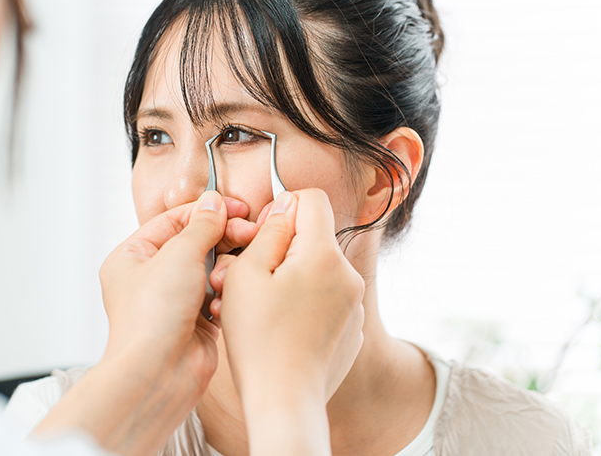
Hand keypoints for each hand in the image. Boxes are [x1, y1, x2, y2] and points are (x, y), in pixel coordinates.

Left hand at [34, 192, 255, 455]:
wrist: (159, 373)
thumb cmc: (152, 318)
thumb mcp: (179, 255)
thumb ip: (201, 226)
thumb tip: (213, 204)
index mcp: (132, 256)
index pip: (174, 220)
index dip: (206, 211)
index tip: (236, 209)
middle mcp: (150, 277)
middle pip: (195, 242)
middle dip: (223, 237)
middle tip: (249, 232)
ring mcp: (173, 300)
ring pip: (210, 268)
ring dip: (225, 267)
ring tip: (234, 269)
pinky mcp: (195, 321)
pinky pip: (218, 294)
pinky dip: (227, 291)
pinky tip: (230, 292)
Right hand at [214, 189, 365, 454]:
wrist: (284, 401)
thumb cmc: (258, 339)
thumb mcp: (246, 274)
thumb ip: (269, 232)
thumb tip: (285, 207)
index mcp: (324, 255)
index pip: (312, 198)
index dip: (282, 207)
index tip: (262, 234)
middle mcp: (348, 276)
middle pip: (313, 238)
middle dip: (280, 249)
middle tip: (247, 276)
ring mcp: (355, 305)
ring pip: (318, 271)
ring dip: (290, 278)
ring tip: (259, 306)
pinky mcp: (351, 329)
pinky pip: (327, 299)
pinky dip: (304, 302)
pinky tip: (280, 327)